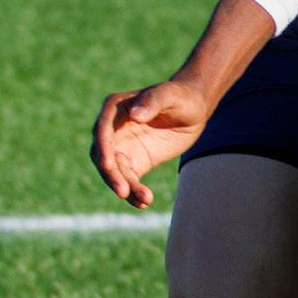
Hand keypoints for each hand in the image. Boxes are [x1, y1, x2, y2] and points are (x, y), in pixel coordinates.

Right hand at [91, 79, 212, 208]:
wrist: (195, 109)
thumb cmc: (181, 96)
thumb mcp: (171, 95)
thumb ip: (153, 101)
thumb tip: (135, 115)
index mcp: (115, 108)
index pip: (102, 130)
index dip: (104, 147)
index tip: (108, 164)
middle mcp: (112, 130)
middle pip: (104, 156)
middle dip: (111, 174)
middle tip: (123, 191)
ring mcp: (122, 148)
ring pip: (116, 172)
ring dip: (125, 187)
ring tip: (144, 200)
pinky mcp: (134, 162)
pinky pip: (129, 180)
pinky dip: (134, 192)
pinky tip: (144, 203)